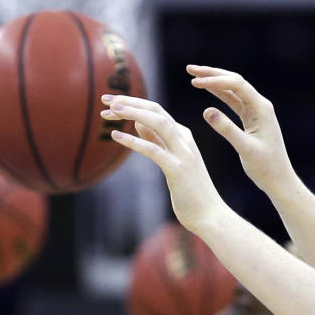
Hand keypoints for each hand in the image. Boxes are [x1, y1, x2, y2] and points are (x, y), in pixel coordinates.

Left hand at [100, 94, 226, 233]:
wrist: (210, 216)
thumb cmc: (189, 190)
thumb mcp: (171, 159)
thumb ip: (157, 141)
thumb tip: (138, 122)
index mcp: (183, 135)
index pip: (155, 110)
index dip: (132, 103)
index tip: (109, 103)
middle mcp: (184, 140)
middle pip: (156, 110)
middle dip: (129, 101)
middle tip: (104, 98)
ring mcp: (183, 153)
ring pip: (157, 123)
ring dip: (132, 113)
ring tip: (110, 111)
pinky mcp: (177, 169)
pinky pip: (153, 150)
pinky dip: (134, 140)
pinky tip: (115, 136)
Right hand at [186, 65, 293, 193]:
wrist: (278, 178)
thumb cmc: (265, 166)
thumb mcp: (245, 148)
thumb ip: (226, 129)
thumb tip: (206, 110)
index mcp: (261, 108)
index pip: (237, 85)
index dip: (215, 81)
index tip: (194, 82)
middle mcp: (259, 105)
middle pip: (234, 81)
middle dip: (212, 73)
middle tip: (189, 69)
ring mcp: (254, 110)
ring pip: (231, 88)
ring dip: (212, 80)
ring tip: (192, 74)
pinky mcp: (248, 117)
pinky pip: (231, 99)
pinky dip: (216, 92)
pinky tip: (204, 88)